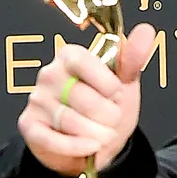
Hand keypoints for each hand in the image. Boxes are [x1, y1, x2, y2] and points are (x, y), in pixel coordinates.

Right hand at [17, 23, 155, 177]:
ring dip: (97, 134)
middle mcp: (49, 74)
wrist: (96, 145)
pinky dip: (78, 147)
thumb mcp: (124, 83)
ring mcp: (37, 100)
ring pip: (71, 121)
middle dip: (108, 116)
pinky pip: (55, 141)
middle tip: (112, 119)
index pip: (83, 62)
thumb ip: (133, 59)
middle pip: (82, 97)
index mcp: (70, 57)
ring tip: (103, 134)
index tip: (115, 93)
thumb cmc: (107, 109)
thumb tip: (146, 30)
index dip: (107, 85)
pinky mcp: (30, 126)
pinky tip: (91, 146)